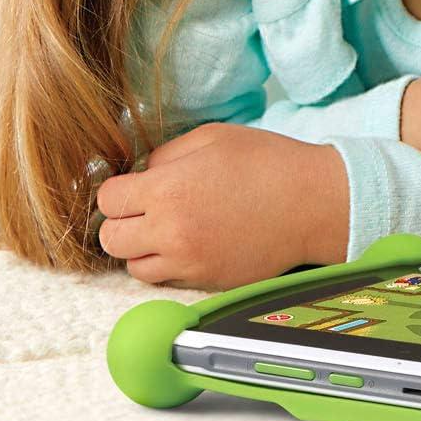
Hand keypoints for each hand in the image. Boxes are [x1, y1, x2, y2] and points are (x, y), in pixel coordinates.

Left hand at [96, 123, 348, 288]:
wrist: (313, 203)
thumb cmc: (268, 163)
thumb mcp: (213, 137)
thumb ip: (167, 154)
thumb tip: (144, 174)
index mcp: (168, 189)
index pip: (108, 200)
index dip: (120, 190)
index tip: (136, 187)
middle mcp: (171, 231)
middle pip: (111, 239)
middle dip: (123, 222)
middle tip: (147, 209)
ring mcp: (189, 262)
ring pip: (134, 267)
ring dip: (143, 248)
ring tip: (169, 230)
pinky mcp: (207, 282)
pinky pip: (167, 281)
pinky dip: (170, 265)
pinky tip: (192, 244)